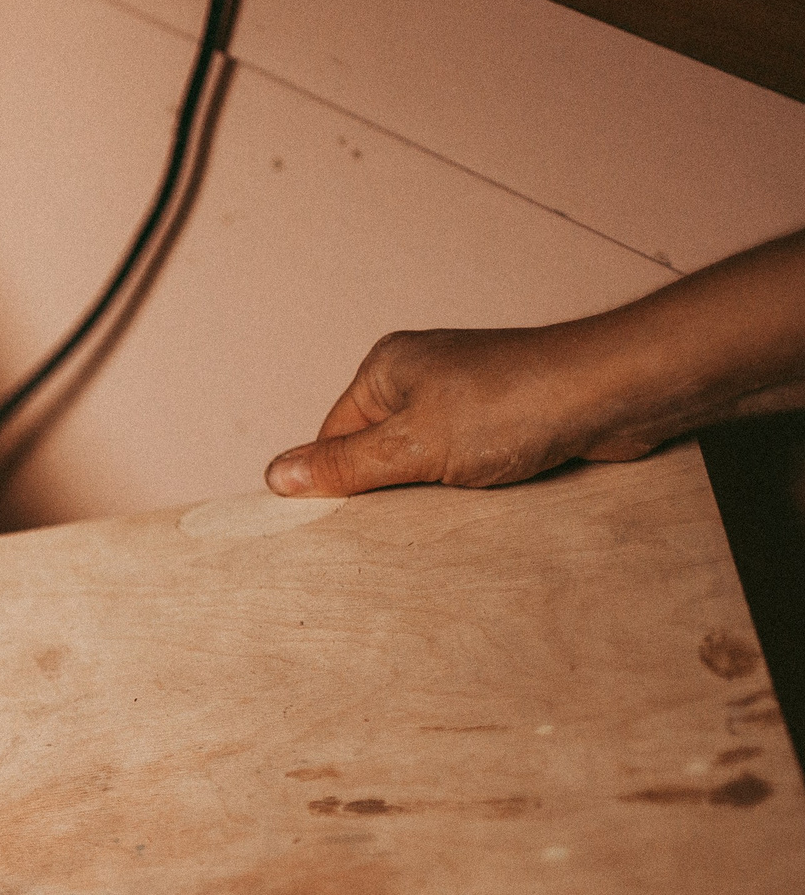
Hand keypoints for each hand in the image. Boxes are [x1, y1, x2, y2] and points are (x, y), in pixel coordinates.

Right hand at [262, 324, 657, 498]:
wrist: (618, 395)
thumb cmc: (517, 404)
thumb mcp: (412, 446)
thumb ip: (344, 466)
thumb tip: (276, 476)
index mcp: (388, 368)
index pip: (332, 438)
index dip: (336, 484)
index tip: (341, 526)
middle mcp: (424, 376)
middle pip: (377, 453)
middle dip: (386, 491)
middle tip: (395, 526)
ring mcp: (467, 399)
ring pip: (424, 464)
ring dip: (431, 495)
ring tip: (446, 510)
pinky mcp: (506, 421)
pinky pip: (466, 466)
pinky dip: (469, 489)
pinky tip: (481, 505)